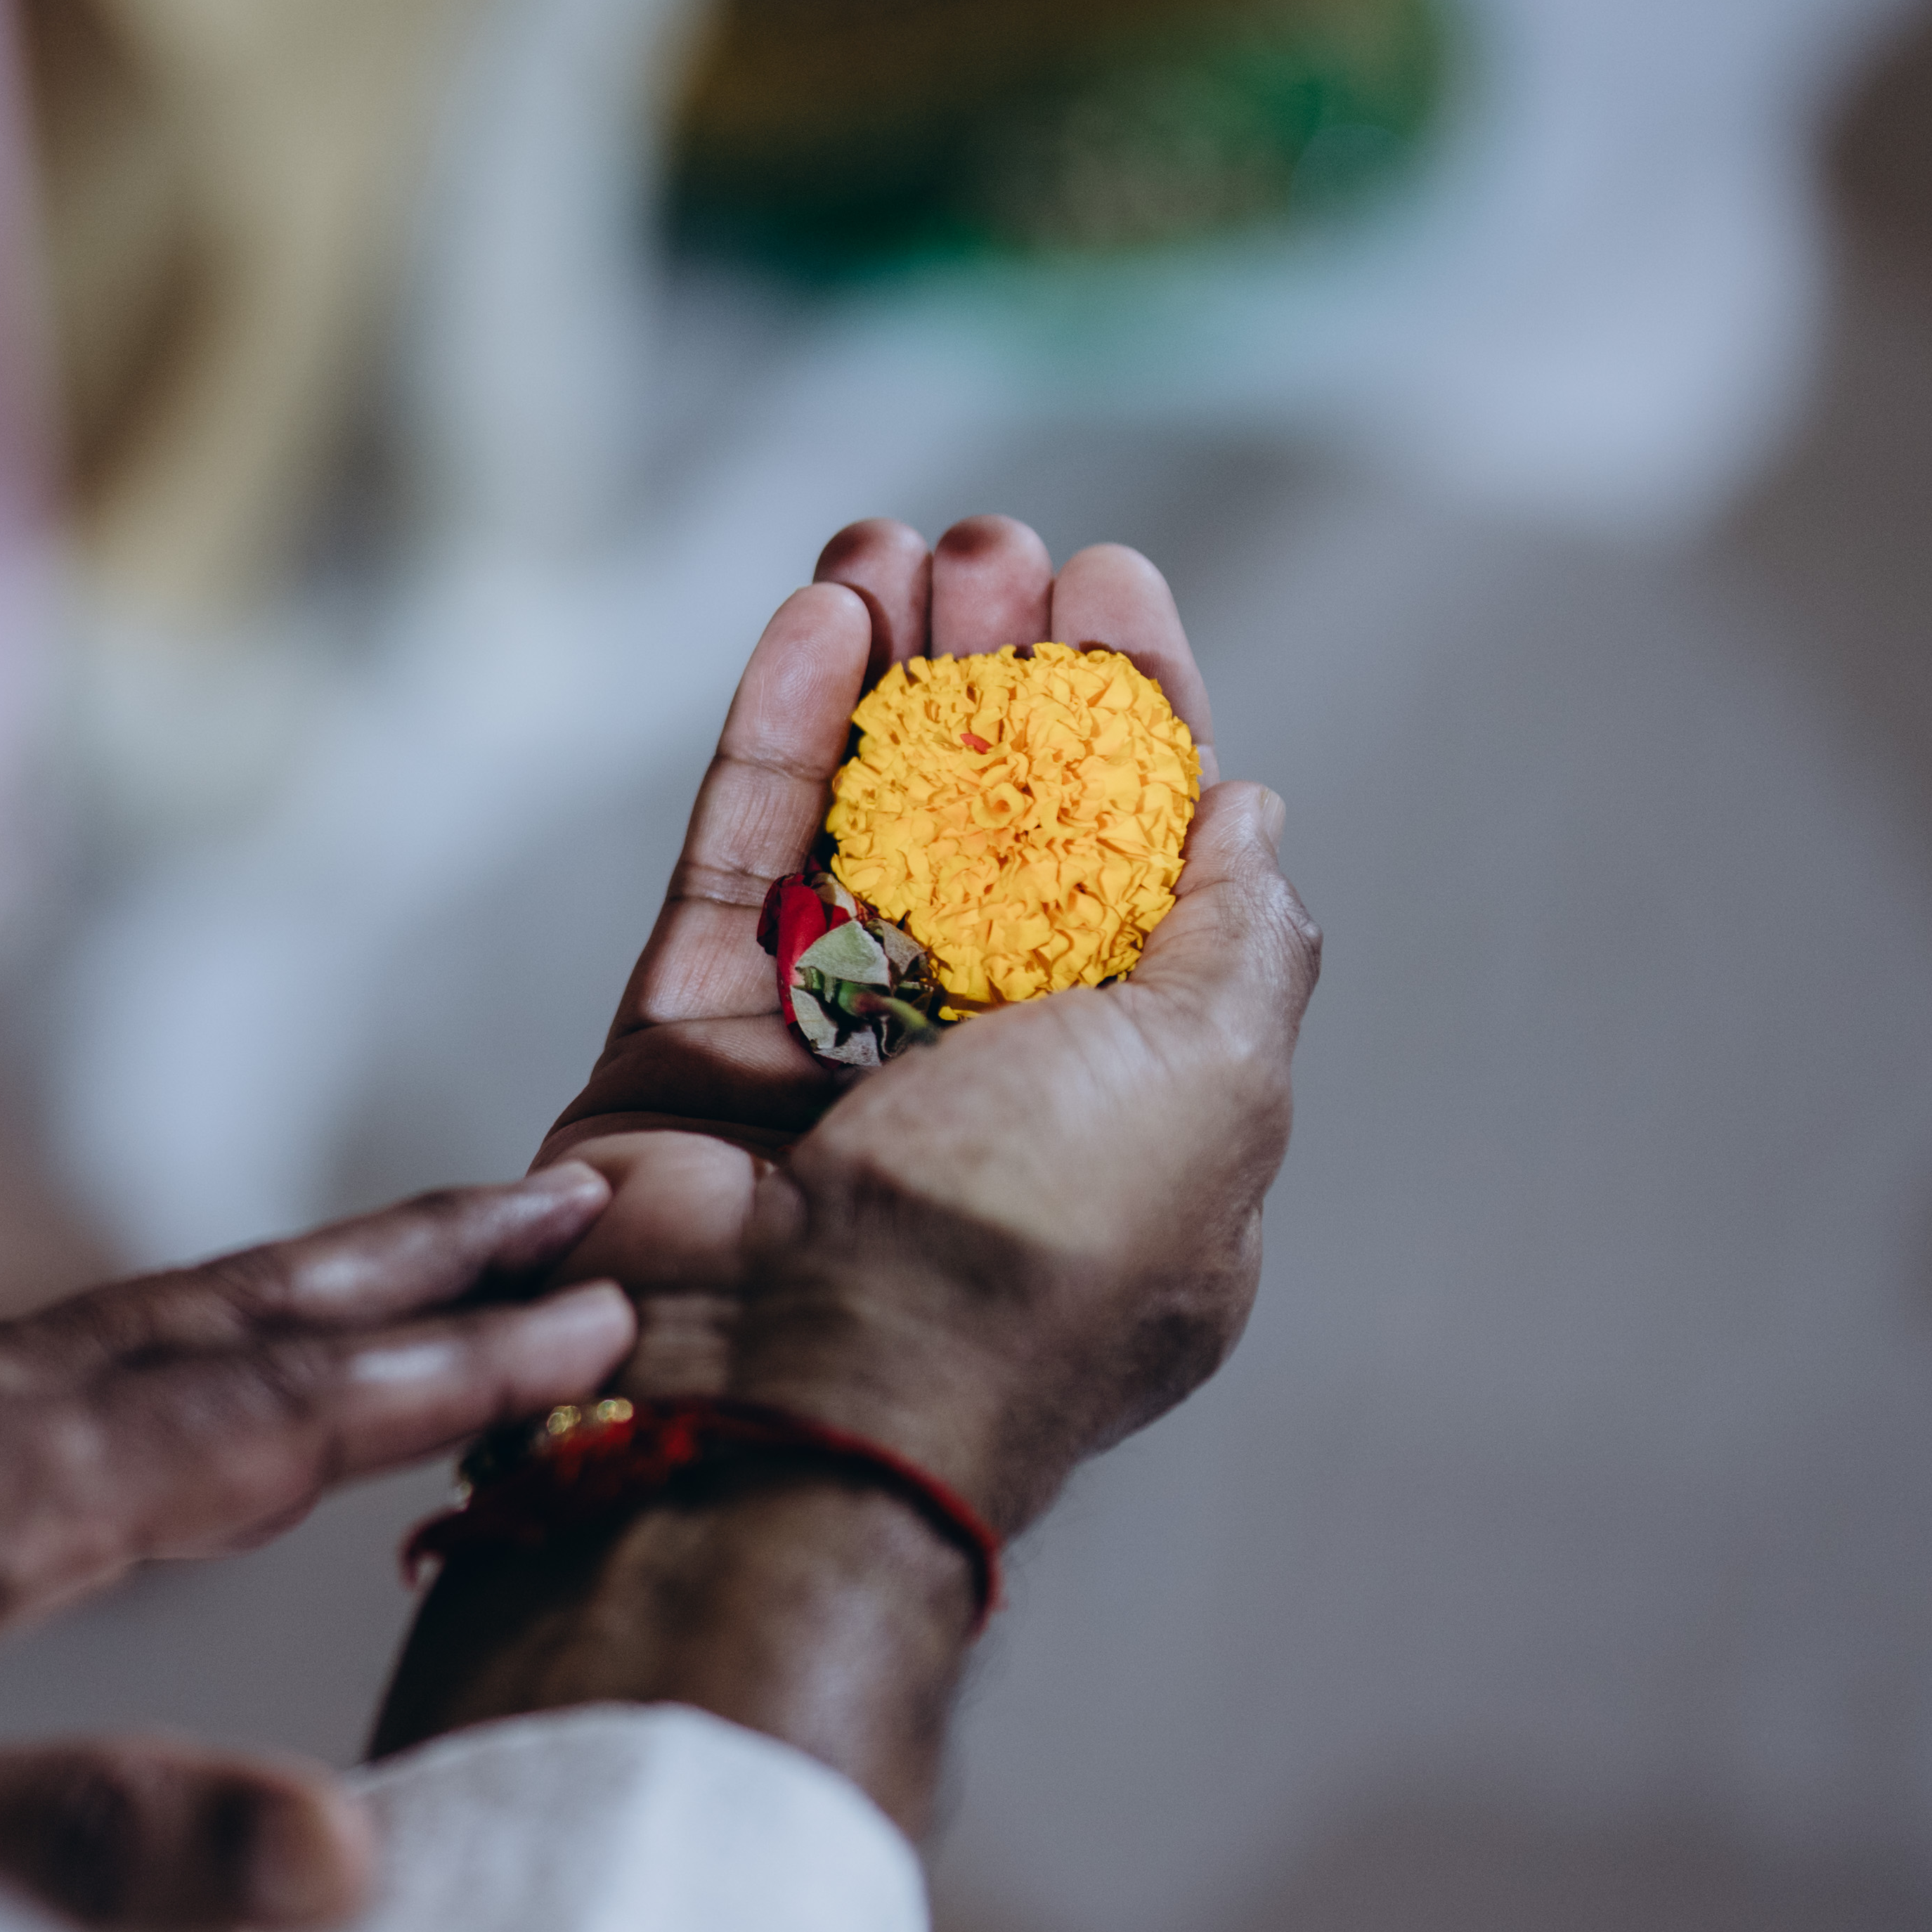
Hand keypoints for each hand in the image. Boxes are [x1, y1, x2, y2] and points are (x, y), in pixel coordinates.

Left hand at [0, 1175, 634, 1931]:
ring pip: (138, 1317)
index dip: (441, 1370)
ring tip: (432, 1249)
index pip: (267, 1413)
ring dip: (304, 1278)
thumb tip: (351, 1859)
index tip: (600, 1311)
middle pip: (226, 1308)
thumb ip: (86, 1837)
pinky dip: (174, 1331)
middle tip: (583, 1183)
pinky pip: (54, 1351)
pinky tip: (171, 1369)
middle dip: (415, 1254)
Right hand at [374, 519, 1319, 1822]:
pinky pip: (731, 870)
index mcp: (1124, 1112)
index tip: (1113, 586)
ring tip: (896, 543)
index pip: (1141, 874)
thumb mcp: (1213, 1085)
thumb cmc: (1030, 1247)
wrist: (795, 1388)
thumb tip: (1247, 811)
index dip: (1133, 719)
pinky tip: (815, 612)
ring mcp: (816, 1070)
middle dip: (1001, 677)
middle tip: (995, 548)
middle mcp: (974, 1088)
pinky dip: (772, 738)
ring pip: (854, 831)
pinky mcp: (683, 1053)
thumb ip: (1233, 939)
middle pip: (993, 831)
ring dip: (887, 678)